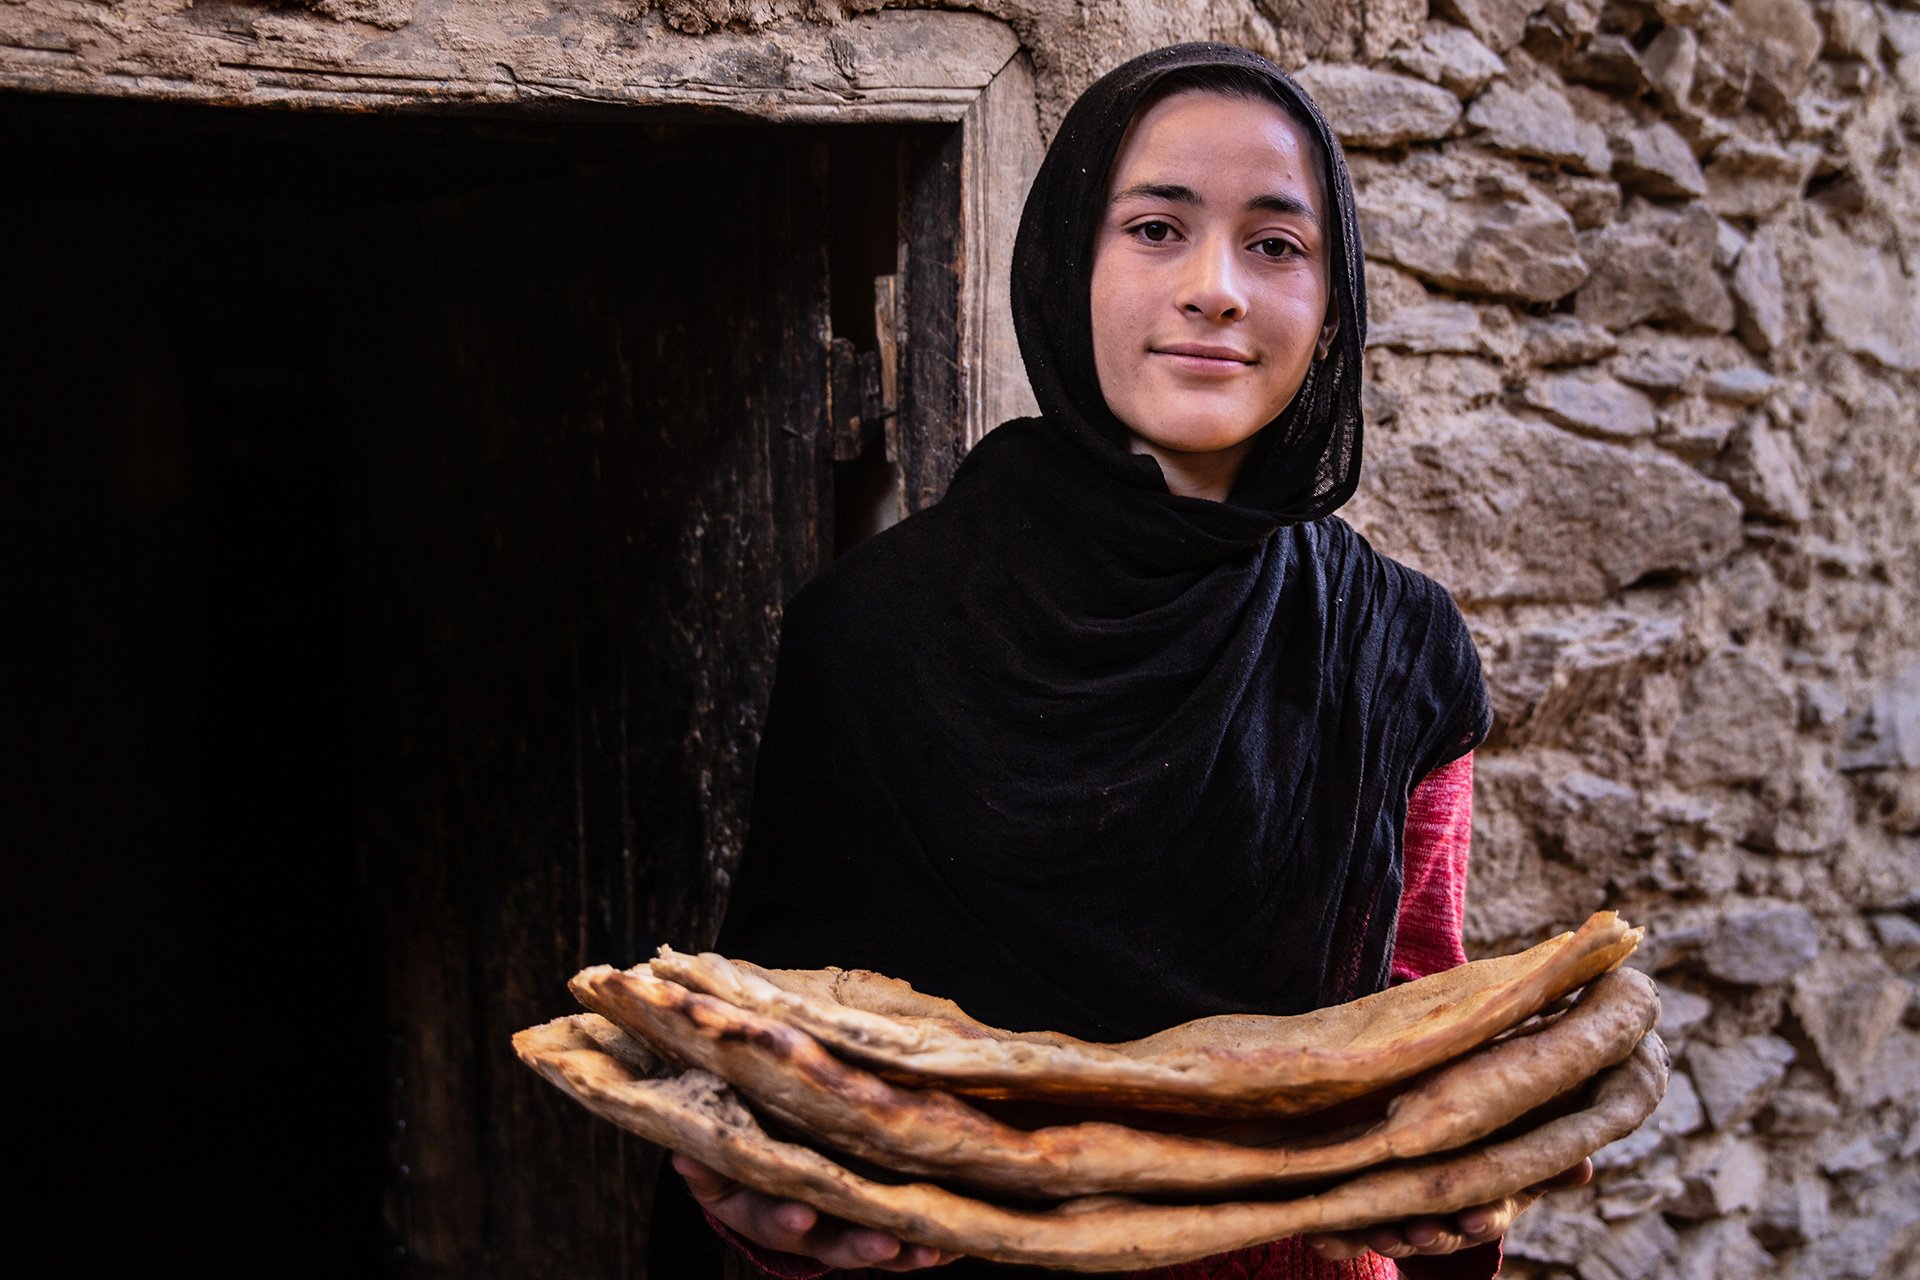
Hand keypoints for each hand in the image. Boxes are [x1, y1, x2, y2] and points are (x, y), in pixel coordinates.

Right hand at [674, 1154, 962, 1270]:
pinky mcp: (876, 1224)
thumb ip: (704, 1166)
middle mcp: (810, 1228)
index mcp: (767, 1212)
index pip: (773, 1219)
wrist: (766, 1183)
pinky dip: (932, 1245)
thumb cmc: (743, 1168)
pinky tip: (958, 1245)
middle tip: (885, 1245)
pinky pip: (906, 1240)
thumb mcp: (716, 1169)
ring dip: (905, 1252)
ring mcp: (844, 1230)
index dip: (785, 1219)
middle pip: (834, 1244)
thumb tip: (685, 1157)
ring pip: (875, 1247)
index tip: (799, 1215)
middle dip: (860, 1246)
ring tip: (933, 1251)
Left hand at [1304, 1158, 1592, 1261]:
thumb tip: (1585, 1168)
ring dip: (1386, 1238)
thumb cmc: (1488, 1133)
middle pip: (1441, 1233)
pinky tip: (1322, 1240)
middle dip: (1429, 1236)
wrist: (1435, 1142)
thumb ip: (1544, 1150)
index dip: (1484, 1219)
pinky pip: (1350, 1235)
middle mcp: (1448, 1215)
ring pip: (1398, 1235)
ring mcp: (1407, 1218)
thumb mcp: (1517, 1136)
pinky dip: (1337, 1241)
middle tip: (1414, 1233)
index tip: (1475, 1219)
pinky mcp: (1365, 1219)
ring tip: (1374, 1234)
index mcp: (1488, 1196)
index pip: (1490, 1211)